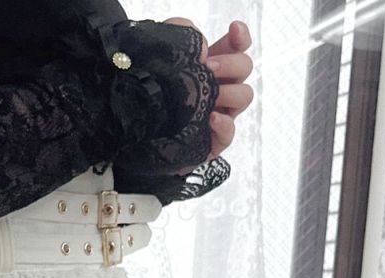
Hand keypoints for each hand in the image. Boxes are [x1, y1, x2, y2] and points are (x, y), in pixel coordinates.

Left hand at [162, 17, 253, 167]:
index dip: (240, 37)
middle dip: (230, 64)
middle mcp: (221, 87)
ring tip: (208, 95)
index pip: (236, 46)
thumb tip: (203, 48)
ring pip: (245, 95)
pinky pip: (230, 132)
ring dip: (230, 92)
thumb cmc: (154, 92)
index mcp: (212, 65)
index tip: (234, 30)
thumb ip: (180, 35)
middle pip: (245, 66)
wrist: (139, 131)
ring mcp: (221, 113)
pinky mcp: (214, 140)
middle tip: (208, 67)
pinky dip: (224, 123)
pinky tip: (210, 118)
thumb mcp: (162, 54)